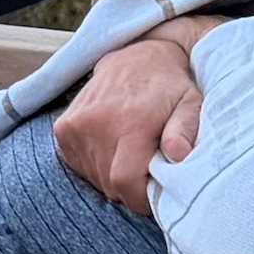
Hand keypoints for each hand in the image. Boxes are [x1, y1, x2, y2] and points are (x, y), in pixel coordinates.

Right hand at [50, 21, 210, 213]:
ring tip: (131, 153)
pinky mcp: (63, 128)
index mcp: (130, 121)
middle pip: (110, 184)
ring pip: (95, 178)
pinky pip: (79, 166)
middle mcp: (96, 123)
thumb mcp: (191, 104)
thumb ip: (185, 130)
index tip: (155, 192)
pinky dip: (97, 164)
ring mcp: (75, 125)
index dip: (141, 197)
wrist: (137, 55)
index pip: (125, 182)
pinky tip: (113, 145)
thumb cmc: (170, 87)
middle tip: (148, 168)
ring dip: (113, 175)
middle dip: (131, 186)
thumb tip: (178, 154)